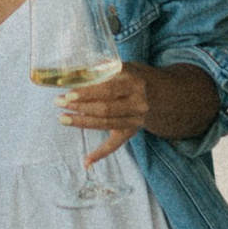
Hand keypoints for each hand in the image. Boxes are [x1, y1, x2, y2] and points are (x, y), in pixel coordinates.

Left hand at [51, 61, 217, 165]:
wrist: (168, 96)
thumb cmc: (141, 77)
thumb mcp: (129, 67)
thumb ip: (107, 68)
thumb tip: (77, 70)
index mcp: (135, 82)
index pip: (108, 89)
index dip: (88, 92)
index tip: (69, 93)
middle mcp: (137, 102)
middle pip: (105, 108)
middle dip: (79, 106)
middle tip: (59, 102)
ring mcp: (136, 119)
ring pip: (106, 123)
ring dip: (82, 122)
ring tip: (63, 118)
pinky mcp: (132, 131)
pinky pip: (116, 145)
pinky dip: (100, 154)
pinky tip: (86, 161)